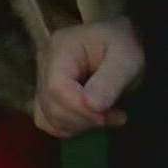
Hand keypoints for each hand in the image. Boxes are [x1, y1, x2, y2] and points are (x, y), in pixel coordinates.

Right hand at [33, 16, 142, 137]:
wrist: (113, 39)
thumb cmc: (121, 44)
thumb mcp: (126, 58)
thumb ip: (111, 80)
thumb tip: (93, 106)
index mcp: (61, 48)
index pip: (57, 88)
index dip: (81, 109)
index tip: (112, 114)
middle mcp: (44, 63)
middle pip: (51, 105)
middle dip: (85, 119)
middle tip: (115, 115)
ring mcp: (41, 79)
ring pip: (48, 118)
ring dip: (80, 125)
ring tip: (105, 115)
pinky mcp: (45, 95)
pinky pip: (47, 121)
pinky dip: (69, 127)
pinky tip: (90, 119)